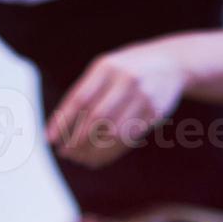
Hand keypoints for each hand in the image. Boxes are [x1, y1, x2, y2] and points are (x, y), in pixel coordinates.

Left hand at [48, 40, 187, 168]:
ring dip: (93, 149)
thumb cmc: (127, 69)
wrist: (172, 62)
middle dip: (77, 139)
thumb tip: (60, 127)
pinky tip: (97, 158)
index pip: (80, 98)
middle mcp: (126, 80)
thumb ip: (85, 92)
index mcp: (107, 67)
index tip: (50, 139)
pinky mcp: (155, 112)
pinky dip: (110, 152)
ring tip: (79, 158)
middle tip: (65, 153)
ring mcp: (143, 96)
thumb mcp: (106, 69)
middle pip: (96, 118)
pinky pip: (129, 138)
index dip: (63, 121)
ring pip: (113, 132)